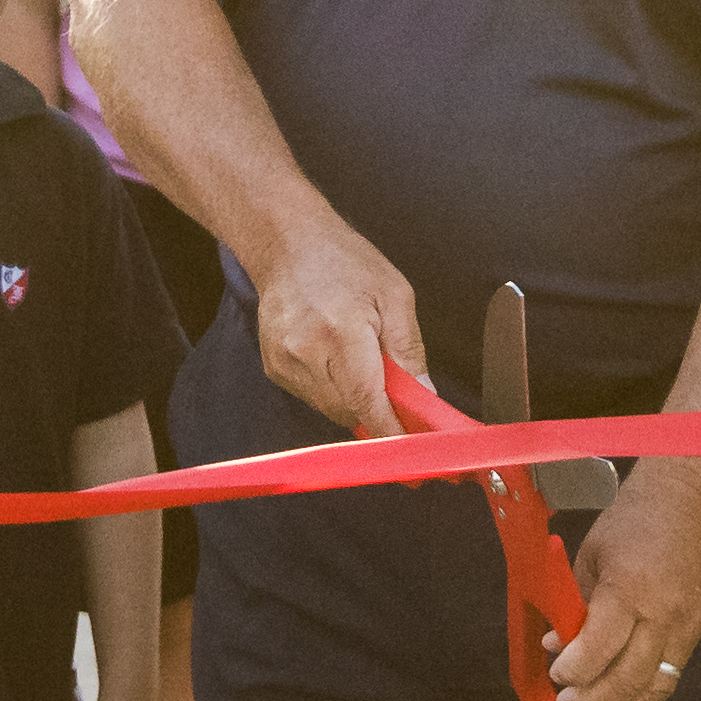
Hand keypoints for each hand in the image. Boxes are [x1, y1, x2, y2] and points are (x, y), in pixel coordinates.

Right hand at [248, 213, 424, 439]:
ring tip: (365, 365)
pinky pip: (313, 397)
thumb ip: (410, 351)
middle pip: (350, 411)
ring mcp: (284, 362)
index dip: (390, 432)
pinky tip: (339, 360)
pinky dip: (334, 391)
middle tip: (403, 407)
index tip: (412, 456)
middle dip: (379, 415)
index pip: (368, 400)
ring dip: (356, 402)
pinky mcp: (274, 368)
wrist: (288, 244)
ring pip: (331, 409)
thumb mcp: (395, 296)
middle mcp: (306, 351)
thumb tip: (425, 397)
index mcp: (341, 332)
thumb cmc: (346, 262)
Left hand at [545, 475, 700, 700]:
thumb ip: (574, 604)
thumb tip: (556, 645)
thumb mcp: (590, 555)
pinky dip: (645, 698)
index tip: (556, 675)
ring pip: (656, 688)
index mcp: (629, 589)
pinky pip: (671, 676)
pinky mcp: (699, 630)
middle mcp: (663, 613)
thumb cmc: (631, 521)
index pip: (599, 648)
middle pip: (629, 678)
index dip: (574, 671)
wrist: (689, 501)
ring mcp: (687, 625)